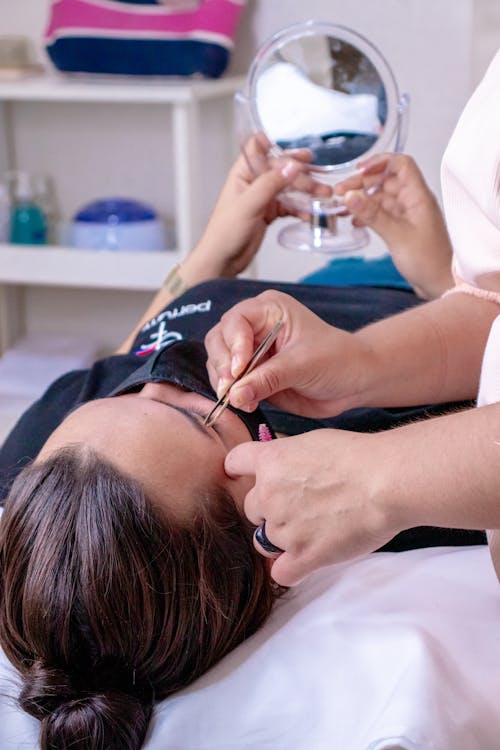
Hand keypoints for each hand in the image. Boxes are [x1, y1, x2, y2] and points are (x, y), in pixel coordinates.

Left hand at [190, 134, 329, 278]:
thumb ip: (271, 184)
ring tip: (324, 196)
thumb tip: (292, 166)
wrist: (223, 260)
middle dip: (301, 173)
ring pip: (289, 188)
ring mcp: (263, 198)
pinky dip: (301, 208)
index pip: (259, 147)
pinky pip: (290, 206)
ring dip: (306, 191)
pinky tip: (310, 214)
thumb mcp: (249, 204)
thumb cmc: (225, 232)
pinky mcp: (269, 213)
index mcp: (243, 173)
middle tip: (320, 179)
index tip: (297, 149)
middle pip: (281, 169)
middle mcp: (254, 182)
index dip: (277, 143)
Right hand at [205, 290, 368, 415]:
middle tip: (231, 388)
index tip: (240, 369)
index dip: (234, 345)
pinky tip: (246, 404)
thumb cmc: (336, 360)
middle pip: (218, 340)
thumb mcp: (303, 365)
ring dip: (224, 383)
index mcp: (268, 309)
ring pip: (218, 362)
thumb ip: (268, 379)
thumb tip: (234, 394)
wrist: (352, 382)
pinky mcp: (251, 374)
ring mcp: (250, 351)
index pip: (235, 321)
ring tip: (242, 400)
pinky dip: (231, 394)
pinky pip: (228, 383)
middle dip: (223, 365)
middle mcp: (254, 327)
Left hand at [225, 430, 402, 585]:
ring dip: (282, 539)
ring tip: (313, 531)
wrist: (386, 481)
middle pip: (251, 508)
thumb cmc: (359, 456)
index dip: (240, 470)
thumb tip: (283, 466)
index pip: (234, 463)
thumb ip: (289, 456)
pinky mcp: (303, 555)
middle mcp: (268, 494)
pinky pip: (281, 573)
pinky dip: (292, 569)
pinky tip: (308, 560)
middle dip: (270, 509)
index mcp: (270, 460)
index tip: (247, 475)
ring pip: (264, 541)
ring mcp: (283, 528)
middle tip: (302, 506)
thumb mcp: (313, 441)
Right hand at [335, 153, 453, 298]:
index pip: (401, 164)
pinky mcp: (401, 228)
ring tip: (341, 207)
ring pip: (380, 198)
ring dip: (361, 200)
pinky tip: (355, 222)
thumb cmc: (428, 261)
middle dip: (362, 183)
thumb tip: (350, 195)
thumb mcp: (396, 235)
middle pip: (385, 180)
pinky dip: (366, 214)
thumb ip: (372, 214)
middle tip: (339, 192)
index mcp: (418, 196)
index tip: (358, 170)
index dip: (380, 162)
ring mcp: (406, 214)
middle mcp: (413, 201)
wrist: (439, 284)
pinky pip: (381, 214)